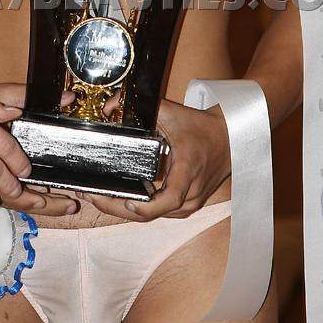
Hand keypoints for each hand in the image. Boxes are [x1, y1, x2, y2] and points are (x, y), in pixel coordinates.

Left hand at [84, 98, 230, 221]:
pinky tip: (119, 199)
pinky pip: (161, 213)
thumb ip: (142, 108)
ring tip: (99, 197)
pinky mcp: (188, 205)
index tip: (127, 201)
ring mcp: (191, 203)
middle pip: (154, 213)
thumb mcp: (172, 112)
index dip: (147, 206)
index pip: (170, 198)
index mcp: (188, 170)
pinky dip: (140, 208)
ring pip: (155, 216)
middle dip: (119, 208)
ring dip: (126, 210)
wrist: (230, 138)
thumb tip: (110, 106)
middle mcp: (191, 192)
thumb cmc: (201, 127)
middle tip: (92, 197)